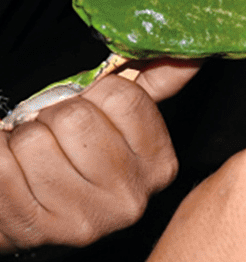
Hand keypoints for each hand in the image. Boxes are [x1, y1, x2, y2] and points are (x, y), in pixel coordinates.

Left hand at [0, 62, 196, 250]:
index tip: (91, 107)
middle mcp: (127, 197)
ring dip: (24, 139)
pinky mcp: (30, 227)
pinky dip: (0, 154)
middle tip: (58, 133)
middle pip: (75, 118)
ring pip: (34, 141)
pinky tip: (15, 167)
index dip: (95, 93)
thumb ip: (155, 85)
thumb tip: (189, 55)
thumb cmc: (80, 157)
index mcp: (158, 164)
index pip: (122, 97)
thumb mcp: (124, 124)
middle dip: (56, 115)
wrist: (36, 216)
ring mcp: (79, 216)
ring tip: (36, 154)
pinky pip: (1, 165)